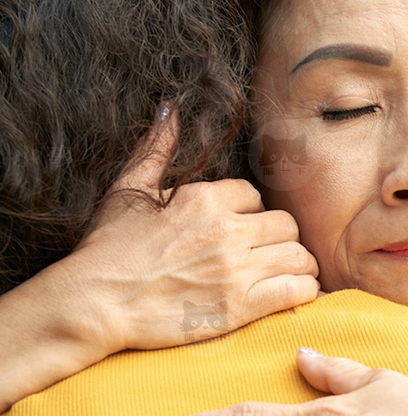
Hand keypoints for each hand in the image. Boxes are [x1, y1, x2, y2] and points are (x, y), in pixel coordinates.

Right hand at [64, 105, 319, 352]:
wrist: (93, 304)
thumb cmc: (107, 250)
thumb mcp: (128, 190)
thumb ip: (156, 149)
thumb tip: (170, 108)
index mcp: (204, 199)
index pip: (254, 195)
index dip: (251, 211)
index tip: (241, 227)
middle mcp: (226, 231)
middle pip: (285, 224)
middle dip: (280, 236)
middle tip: (268, 251)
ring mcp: (236, 270)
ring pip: (298, 255)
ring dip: (297, 263)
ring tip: (287, 271)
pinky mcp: (240, 307)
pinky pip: (298, 290)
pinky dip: (305, 290)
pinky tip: (297, 291)